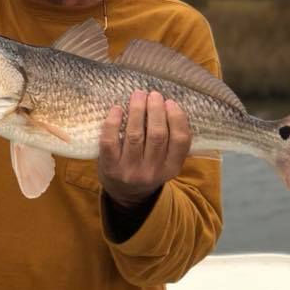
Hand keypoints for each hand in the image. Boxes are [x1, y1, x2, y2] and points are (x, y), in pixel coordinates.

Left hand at [97, 91, 191, 207]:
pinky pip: (110, 141)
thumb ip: (171, 141)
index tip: (170, 102)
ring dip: (137, 110)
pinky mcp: (110, 167)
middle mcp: (152, 171)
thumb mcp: (166, 161)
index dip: (177, 118)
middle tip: (153, 95)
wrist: (125, 194)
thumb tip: (168, 105)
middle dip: (156, 110)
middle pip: (157, 135)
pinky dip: (113, 122)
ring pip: (135, 135)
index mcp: (171, 168)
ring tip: (138, 95)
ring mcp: (130, 170)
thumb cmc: (148, 167)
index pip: (180, 141)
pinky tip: (117, 109)